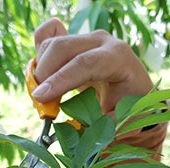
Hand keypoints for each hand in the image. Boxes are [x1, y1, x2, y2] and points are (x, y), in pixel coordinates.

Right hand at [32, 18, 152, 114]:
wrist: (132, 88)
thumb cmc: (130, 104)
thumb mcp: (126, 118)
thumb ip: (106, 125)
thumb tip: (82, 131)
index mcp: (119, 57)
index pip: (85, 63)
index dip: (60, 80)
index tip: (40, 98)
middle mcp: (101, 41)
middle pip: (62, 48)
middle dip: (44, 76)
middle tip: (39, 103)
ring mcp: (84, 37)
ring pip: (50, 45)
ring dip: (39, 71)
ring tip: (45, 96)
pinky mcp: (71, 39)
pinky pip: (46, 35)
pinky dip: (38, 54)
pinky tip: (42, 74)